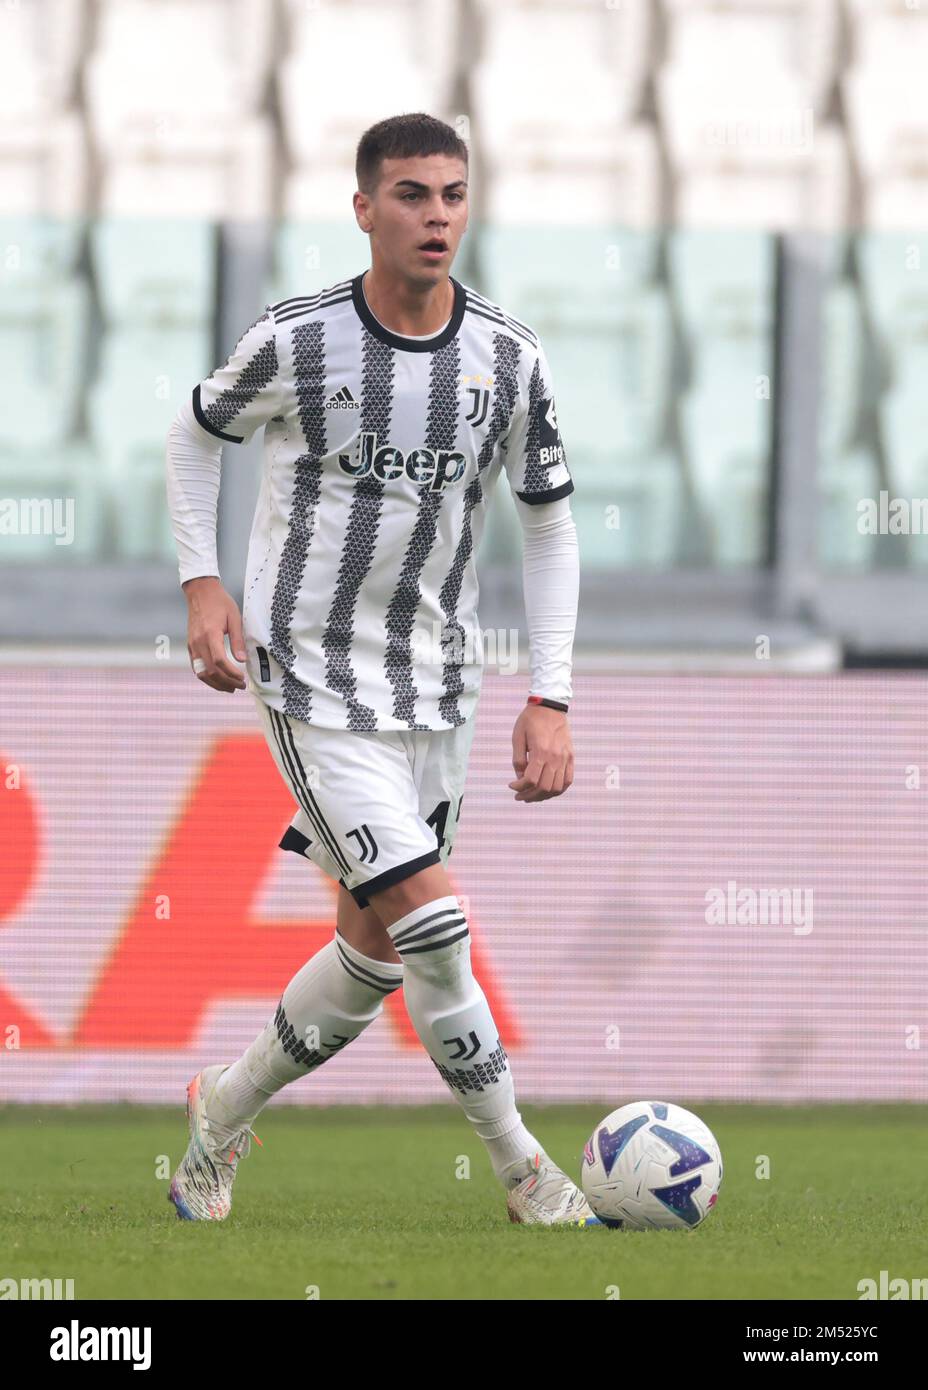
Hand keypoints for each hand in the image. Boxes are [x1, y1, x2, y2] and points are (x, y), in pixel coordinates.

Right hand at [183, 577, 246, 692]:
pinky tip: (218, 680)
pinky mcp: (190, 646)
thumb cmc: (219, 603)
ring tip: (230, 688)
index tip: (242, 678)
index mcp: (210, 634)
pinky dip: (207, 677)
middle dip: (226, 682)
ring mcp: (192, 645)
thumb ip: (237, 640)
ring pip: (201, 673)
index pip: (219, 661)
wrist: (200, 592)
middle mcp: (198, 642)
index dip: (231, 673)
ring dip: (216, 684)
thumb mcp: (234, 618)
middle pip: (210, 671)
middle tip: (240, 686)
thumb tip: (242, 660)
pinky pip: (196, 667)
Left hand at [509, 703, 573, 801]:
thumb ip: (518, 759)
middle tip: (520, 796)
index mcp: (540, 751)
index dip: (519, 787)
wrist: (550, 706)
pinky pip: (568, 780)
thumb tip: (520, 778)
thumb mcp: (517, 737)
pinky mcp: (570, 757)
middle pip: (544, 787)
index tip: (512, 785)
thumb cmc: (530, 720)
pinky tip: (547, 790)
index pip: (531, 780)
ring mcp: (565, 758)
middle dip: (530, 795)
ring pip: (557, 788)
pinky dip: (558, 790)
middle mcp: (555, 757)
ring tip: (532, 795)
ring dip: (543, 796)